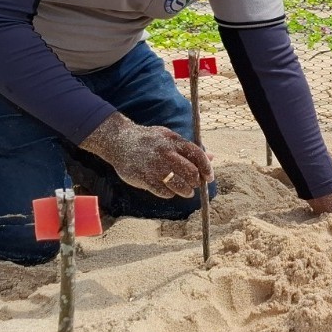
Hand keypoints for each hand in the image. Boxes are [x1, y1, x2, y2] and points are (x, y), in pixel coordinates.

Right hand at [79, 112, 211, 197]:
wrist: (119, 141)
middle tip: (196, 185)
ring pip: (179, 184)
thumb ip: (190, 148)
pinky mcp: (143, 178)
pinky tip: (169, 191)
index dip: (207, 168)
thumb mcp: (169, 138)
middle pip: (190, 172)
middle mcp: (166, 153)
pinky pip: (163, 191)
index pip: (197, 155)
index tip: (209, 177)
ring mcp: (154, 166)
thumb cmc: (149, 140)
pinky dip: (170, 194)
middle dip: (196, 181)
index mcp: (174, 141)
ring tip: (187, 192)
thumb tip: (212, 157)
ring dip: (186, 191)